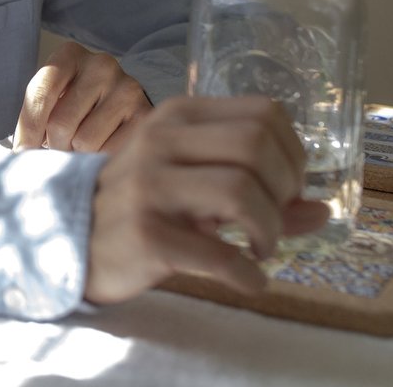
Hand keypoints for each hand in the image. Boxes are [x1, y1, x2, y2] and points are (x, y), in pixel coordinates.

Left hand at [12, 40, 150, 153]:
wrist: (121, 102)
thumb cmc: (74, 103)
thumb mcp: (51, 98)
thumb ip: (34, 117)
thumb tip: (20, 154)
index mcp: (69, 54)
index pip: (40, 94)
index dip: (28, 130)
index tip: (23, 151)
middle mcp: (101, 65)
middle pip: (60, 123)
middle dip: (54, 145)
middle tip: (59, 146)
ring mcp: (127, 88)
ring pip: (84, 142)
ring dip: (77, 153)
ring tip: (82, 145)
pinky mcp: (145, 115)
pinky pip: (110, 152)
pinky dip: (100, 158)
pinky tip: (103, 147)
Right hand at [83, 95, 330, 304]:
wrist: (70, 236)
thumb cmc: (142, 206)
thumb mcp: (195, 184)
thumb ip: (257, 192)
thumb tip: (322, 210)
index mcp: (178, 115)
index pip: (265, 113)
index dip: (293, 154)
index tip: (287, 189)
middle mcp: (161, 140)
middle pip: (257, 146)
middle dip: (285, 191)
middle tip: (274, 221)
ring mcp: (148, 185)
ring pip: (241, 192)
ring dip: (269, 231)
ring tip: (260, 248)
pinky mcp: (143, 233)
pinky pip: (218, 254)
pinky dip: (248, 273)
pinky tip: (248, 279)